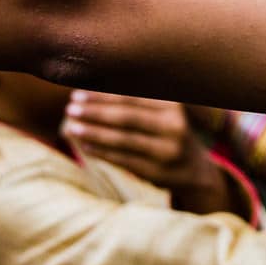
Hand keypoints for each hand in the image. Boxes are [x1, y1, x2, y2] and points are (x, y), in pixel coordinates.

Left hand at [64, 92, 233, 214]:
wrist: (195, 171)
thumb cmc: (169, 135)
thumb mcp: (164, 114)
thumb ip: (136, 103)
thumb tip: (91, 92)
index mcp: (173, 107)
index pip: (131, 98)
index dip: (102, 96)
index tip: (77, 94)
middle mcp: (174, 127)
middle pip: (126, 118)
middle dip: (95, 112)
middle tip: (70, 108)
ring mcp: (167, 151)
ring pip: (123, 140)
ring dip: (94, 133)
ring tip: (71, 127)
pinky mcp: (158, 172)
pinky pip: (124, 160)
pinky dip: (102, 152)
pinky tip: (85, 147)